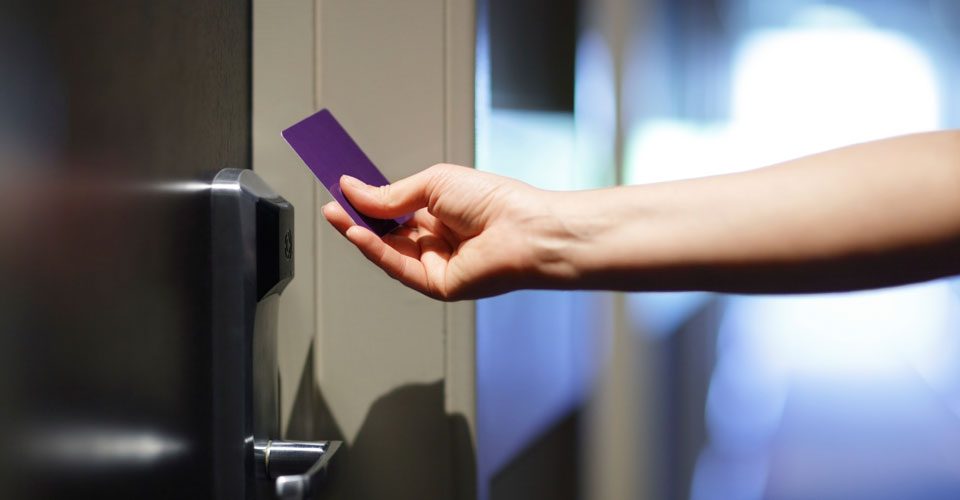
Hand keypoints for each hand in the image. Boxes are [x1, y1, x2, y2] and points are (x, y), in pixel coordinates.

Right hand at [322, 164, 561, 299]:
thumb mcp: (433, 184)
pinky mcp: (436, 284)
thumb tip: (354, 191)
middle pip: (387, 231)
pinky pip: (398, 267)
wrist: (523, 230)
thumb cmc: (493, 201)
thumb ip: (391, 195)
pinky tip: (356, 234)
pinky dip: (375, 251)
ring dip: (359, 233)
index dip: (368, 200)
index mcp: (441, 212)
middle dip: (358, 217)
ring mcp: (436, 263)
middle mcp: (438, 239)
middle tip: (331, 201)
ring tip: (335, 213)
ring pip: (388, 251)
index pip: (395, 208)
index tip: (343, 187)